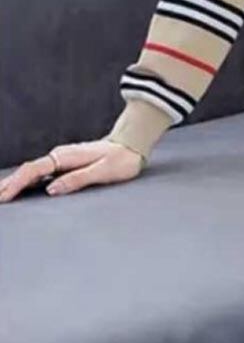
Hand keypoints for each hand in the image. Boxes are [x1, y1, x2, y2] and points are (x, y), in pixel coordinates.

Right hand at [0, 139, 144, 202]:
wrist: (132, 145)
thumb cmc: (121, 159)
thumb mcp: (103, 171)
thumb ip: (78, 179)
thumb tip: (51, 189)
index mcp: (67, 156)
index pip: (34, 170)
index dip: (17, 184)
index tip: (5, 196)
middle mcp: (61, 155)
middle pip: (28, 170)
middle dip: (10, 184)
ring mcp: (62, 158)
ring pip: (33, 171)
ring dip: (16, 182)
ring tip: (2, 195)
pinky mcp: (66, 163)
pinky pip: (42, 172)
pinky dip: (28, 180)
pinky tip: (20, 188)